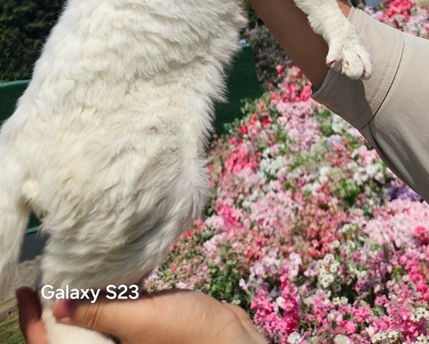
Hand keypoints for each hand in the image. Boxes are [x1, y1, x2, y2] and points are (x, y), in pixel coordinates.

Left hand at [16, 287, 266, 343]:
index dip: (38, 323)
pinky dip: (117, 289)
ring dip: (89, 293)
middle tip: (53, 269)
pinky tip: (120, 267)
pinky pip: (123, 307)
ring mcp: (133, 337)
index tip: (25, 293)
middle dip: (62, 303)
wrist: (232, 338)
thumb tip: (59, 303)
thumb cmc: (188, 334)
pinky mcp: (151, 323)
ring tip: (81, 262)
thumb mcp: (140, 320)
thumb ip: (101, 312)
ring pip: (99, 317)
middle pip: (76, 332)